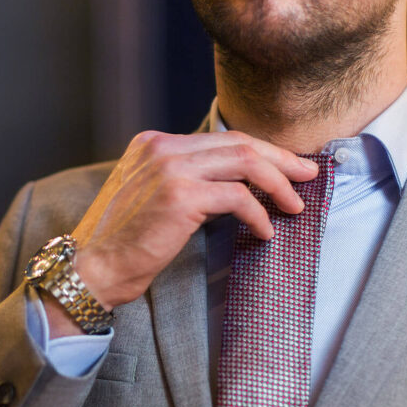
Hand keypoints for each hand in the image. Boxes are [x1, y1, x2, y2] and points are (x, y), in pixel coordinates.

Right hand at [70, 130, 318, 313]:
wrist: (98, 268)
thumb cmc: (128, 241)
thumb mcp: (153, 195)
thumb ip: (187, 177)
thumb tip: (239, 181)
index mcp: (152, 142)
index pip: (220, 138)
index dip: (261, 151)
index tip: (287, 166)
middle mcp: (161, 148)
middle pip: (238, 143)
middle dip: (280, 160)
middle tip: (307, 176)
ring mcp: (170, 168)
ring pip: (245, 162)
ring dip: (278, 184)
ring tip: (295, 205)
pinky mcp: (180, 196)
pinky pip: (237, 197)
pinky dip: (258, 213)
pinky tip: (265, 230)